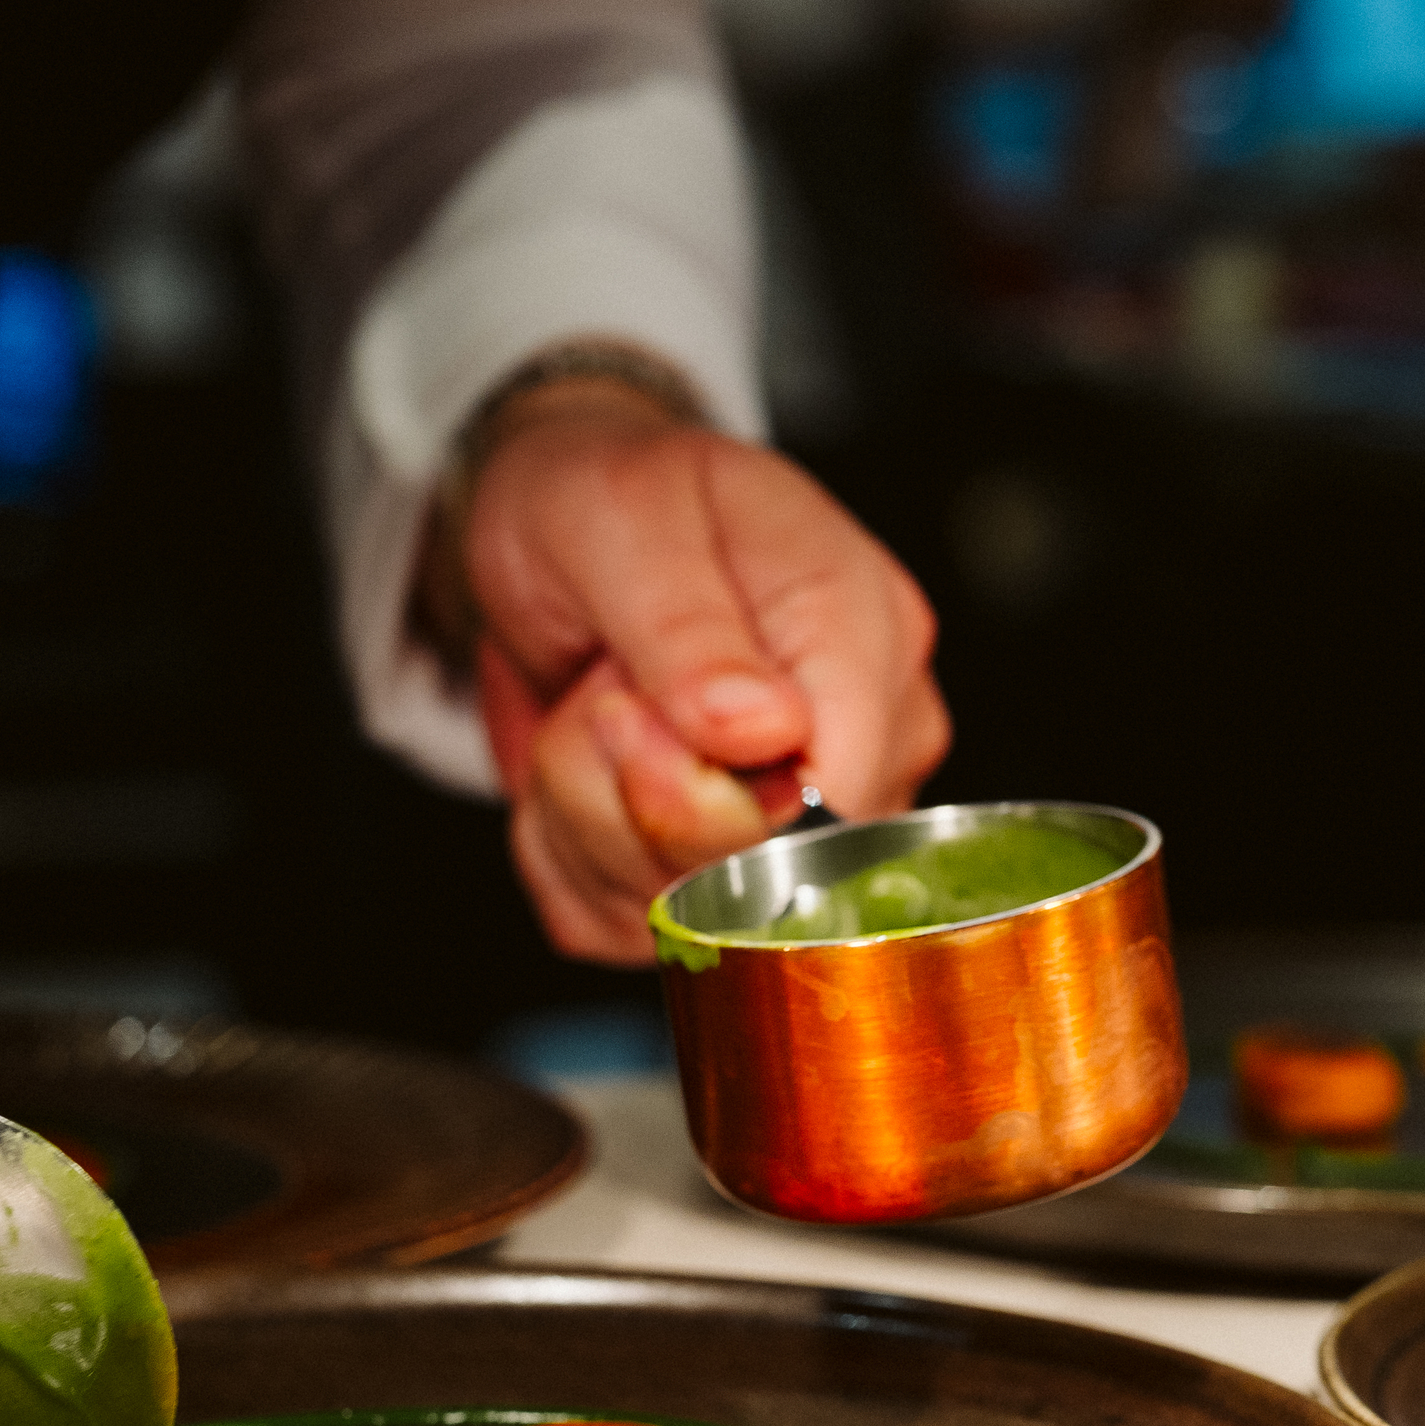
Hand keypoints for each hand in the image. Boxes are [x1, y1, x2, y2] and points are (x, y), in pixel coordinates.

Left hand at [450, 376, 947, 964]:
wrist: (558, 529)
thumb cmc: (609, 500)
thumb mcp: (621, 519)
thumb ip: (686, 625)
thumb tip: (765, 730)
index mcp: (866, 633)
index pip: (833, 802)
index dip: (708, 792)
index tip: (623, 705)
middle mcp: (863, 741)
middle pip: (755, 874)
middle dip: (626, 795)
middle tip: (603, 687)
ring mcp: (807, 820)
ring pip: (677, 911)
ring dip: (584, 818)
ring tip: (594, 708)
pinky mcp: (726, 872)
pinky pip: (622, 925)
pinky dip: (566, 854)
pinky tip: (583, 765)